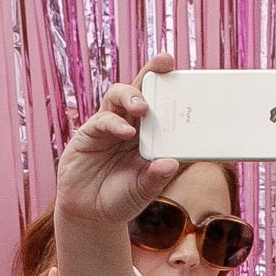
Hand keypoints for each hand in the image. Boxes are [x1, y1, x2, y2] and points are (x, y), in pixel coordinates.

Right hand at [54, 57, 178, 227]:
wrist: (90, 214)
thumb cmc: (120, 199)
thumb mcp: (142, 191)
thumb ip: (156, 178)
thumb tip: (173, 163)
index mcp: (148, 136)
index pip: (161, 107)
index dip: (171, 90)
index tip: (186, 77)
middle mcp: (130, 125)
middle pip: (141, 90)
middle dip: (152, 73)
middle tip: (166, 62)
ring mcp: (109, 126)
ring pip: (119, 97)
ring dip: (132, 96)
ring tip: (143, 107)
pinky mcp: (89, 134)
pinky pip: (103, 120)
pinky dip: (115, 123)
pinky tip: (125, 132)